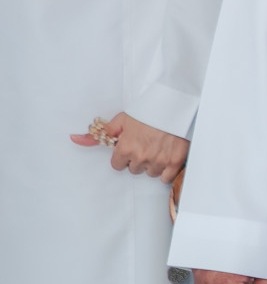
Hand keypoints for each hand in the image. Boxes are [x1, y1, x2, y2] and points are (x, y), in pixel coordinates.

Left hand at [70, 113, 188, 181]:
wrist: (174, 105)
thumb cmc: (148, 111)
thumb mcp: (121, 121)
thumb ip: (99, 135)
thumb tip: (75, 139)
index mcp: (126, 148)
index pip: (117, 165)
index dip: (124, 156)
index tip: (132, 147)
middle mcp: (140, 157)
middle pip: (134, 169)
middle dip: (138, 159)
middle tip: (146, 145)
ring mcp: (159, 161)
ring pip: (150, 173)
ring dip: (153, 164)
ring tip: (158, 149)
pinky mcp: (175, 162)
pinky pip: (165, 178)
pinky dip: (166, 171)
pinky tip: (167, 158)